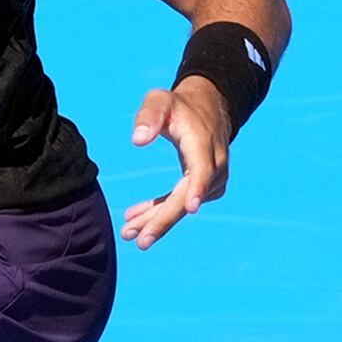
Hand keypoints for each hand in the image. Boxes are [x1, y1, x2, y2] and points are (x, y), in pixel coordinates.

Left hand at [119, 76, 233, 247]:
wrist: (207, 109)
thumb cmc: (178, 106)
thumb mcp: (159, 100)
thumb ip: (148, 116)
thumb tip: (137, 141)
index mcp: (202, 142)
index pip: (203, 169)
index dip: (198, 188)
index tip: (191, 209)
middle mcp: (213, 163)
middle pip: (189, 196)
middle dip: (165, 220)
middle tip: (140, 241)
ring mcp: (212, 177)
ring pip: (183, 205)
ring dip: (157, 220)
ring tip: (128, 231)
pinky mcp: (205, 186)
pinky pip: (181, 202)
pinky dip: (160, 212)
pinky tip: (135, 218)